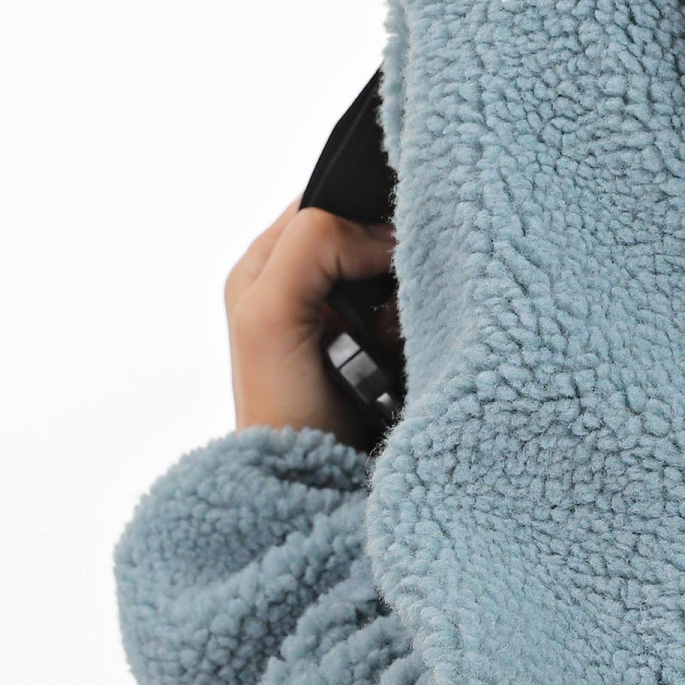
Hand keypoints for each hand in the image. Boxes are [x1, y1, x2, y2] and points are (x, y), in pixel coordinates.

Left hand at [225, 198, 396, 438]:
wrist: (313, 484)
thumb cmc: (279, 408)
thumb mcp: (270, 312)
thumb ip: (313, 247)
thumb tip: (382, 236)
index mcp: (267, 263)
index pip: (325, 200)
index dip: (360, 211)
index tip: (384, 246)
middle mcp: (304, 281)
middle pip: (369, 234)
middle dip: (389, 262)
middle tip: (383, 304)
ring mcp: (344, 314)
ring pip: (398, 272)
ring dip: (405, 300)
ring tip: (389, 338)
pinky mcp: (377, 344)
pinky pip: (413, 310)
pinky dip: (417, 325)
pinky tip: (401, 352)